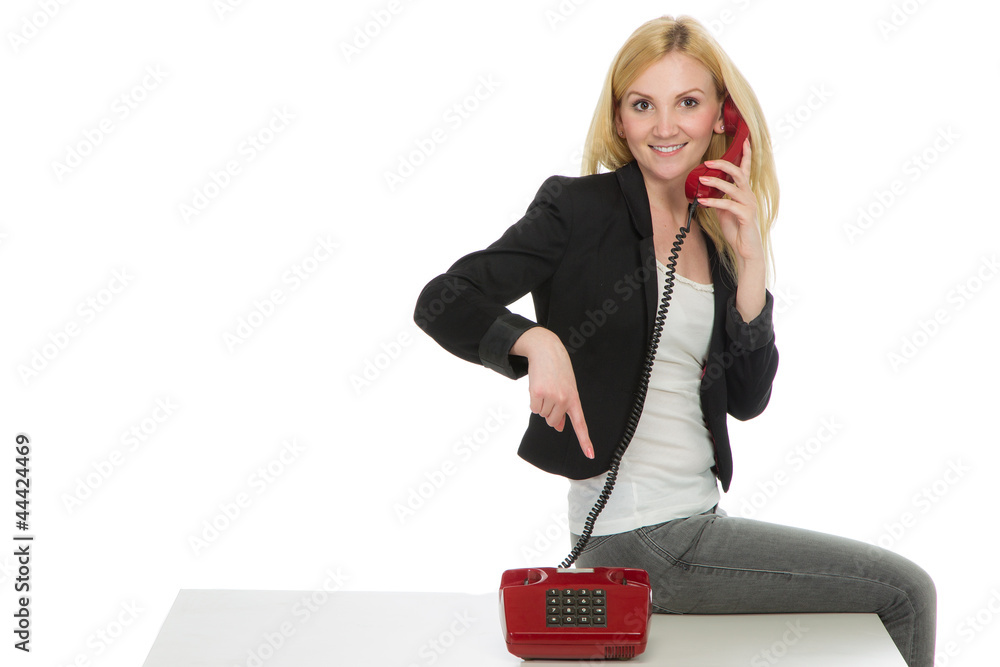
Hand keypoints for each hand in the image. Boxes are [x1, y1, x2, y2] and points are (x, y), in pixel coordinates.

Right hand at [512, 328, 594, 458]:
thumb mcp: (566, 389)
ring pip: (542, 414)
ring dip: (540, 404)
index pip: (581, 424)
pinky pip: (533, 408)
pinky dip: (533, 401)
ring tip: (545, 387)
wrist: (547, 350)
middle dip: (549, 412)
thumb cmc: (557, 370)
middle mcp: (565, 399)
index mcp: (574, 399)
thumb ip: (564, 409)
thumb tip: (558, 427)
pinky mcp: (538, 392)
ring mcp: (552, 396)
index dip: (585, 441)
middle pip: (552, 421)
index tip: (590, 455)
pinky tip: (538, 387)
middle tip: (550, 393)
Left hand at [696, 138, 763, 272]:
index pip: (746, 169)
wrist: (746, 250)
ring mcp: (749, 205)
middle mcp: (749, 196)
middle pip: (739, 173)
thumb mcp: (725, 211)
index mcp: (745, 193)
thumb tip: (706, 192)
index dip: (746, 154)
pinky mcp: (745, 216)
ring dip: (716, 182)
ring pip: (734, 187)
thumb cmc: (737, 230)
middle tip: (708, 162)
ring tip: (701, 179)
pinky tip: (702, 202)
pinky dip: (714, 202)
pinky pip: (729, 205)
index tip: (744, 140)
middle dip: (724, 164)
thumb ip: (719, 199)